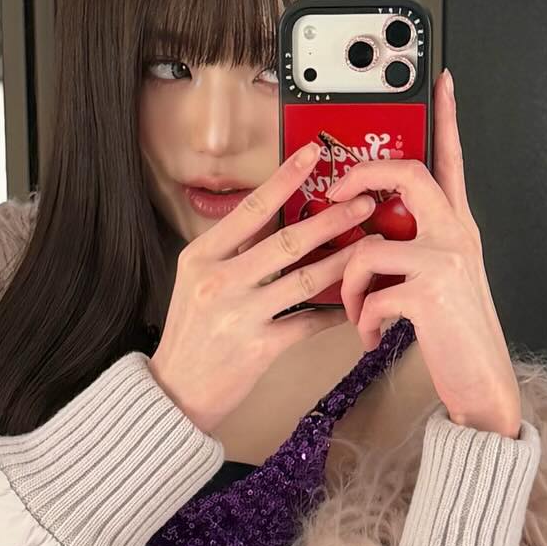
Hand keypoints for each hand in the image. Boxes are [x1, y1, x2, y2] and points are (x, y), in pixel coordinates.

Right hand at [149, 142, 379, 436]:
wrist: (176, 392)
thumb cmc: (191, 333)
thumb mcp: (196, 281)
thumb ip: (233, 251)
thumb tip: (277, 217)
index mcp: (201, 256)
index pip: (250, 209)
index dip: (285, 178)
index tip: (312, 153)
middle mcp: (218, 280)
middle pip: (286, 241)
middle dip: (331, 219)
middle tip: (365, 203)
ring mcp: (239, 314)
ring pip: (304, 280)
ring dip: (342, 261)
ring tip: (370, 247)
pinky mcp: (259, 347)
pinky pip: (307, 323)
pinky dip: (332, 313)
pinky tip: (353, 304)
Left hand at [332, 69, 521, 437]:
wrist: (483, 384)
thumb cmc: (455, 337)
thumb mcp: (442, 283)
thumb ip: (415, 250)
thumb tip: (368, 237)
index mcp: (457, 229)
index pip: (452, 160)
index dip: (446, 118)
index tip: (440, 80)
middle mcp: (456, 235)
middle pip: (406, 174)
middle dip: (361, 177)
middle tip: (338, 195)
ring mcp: (445, 260)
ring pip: (367, 247)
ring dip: (347, 286)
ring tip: (357, 314)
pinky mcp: (429, 292)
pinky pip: (370, 293)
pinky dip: (361, 321)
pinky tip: (371, 338)